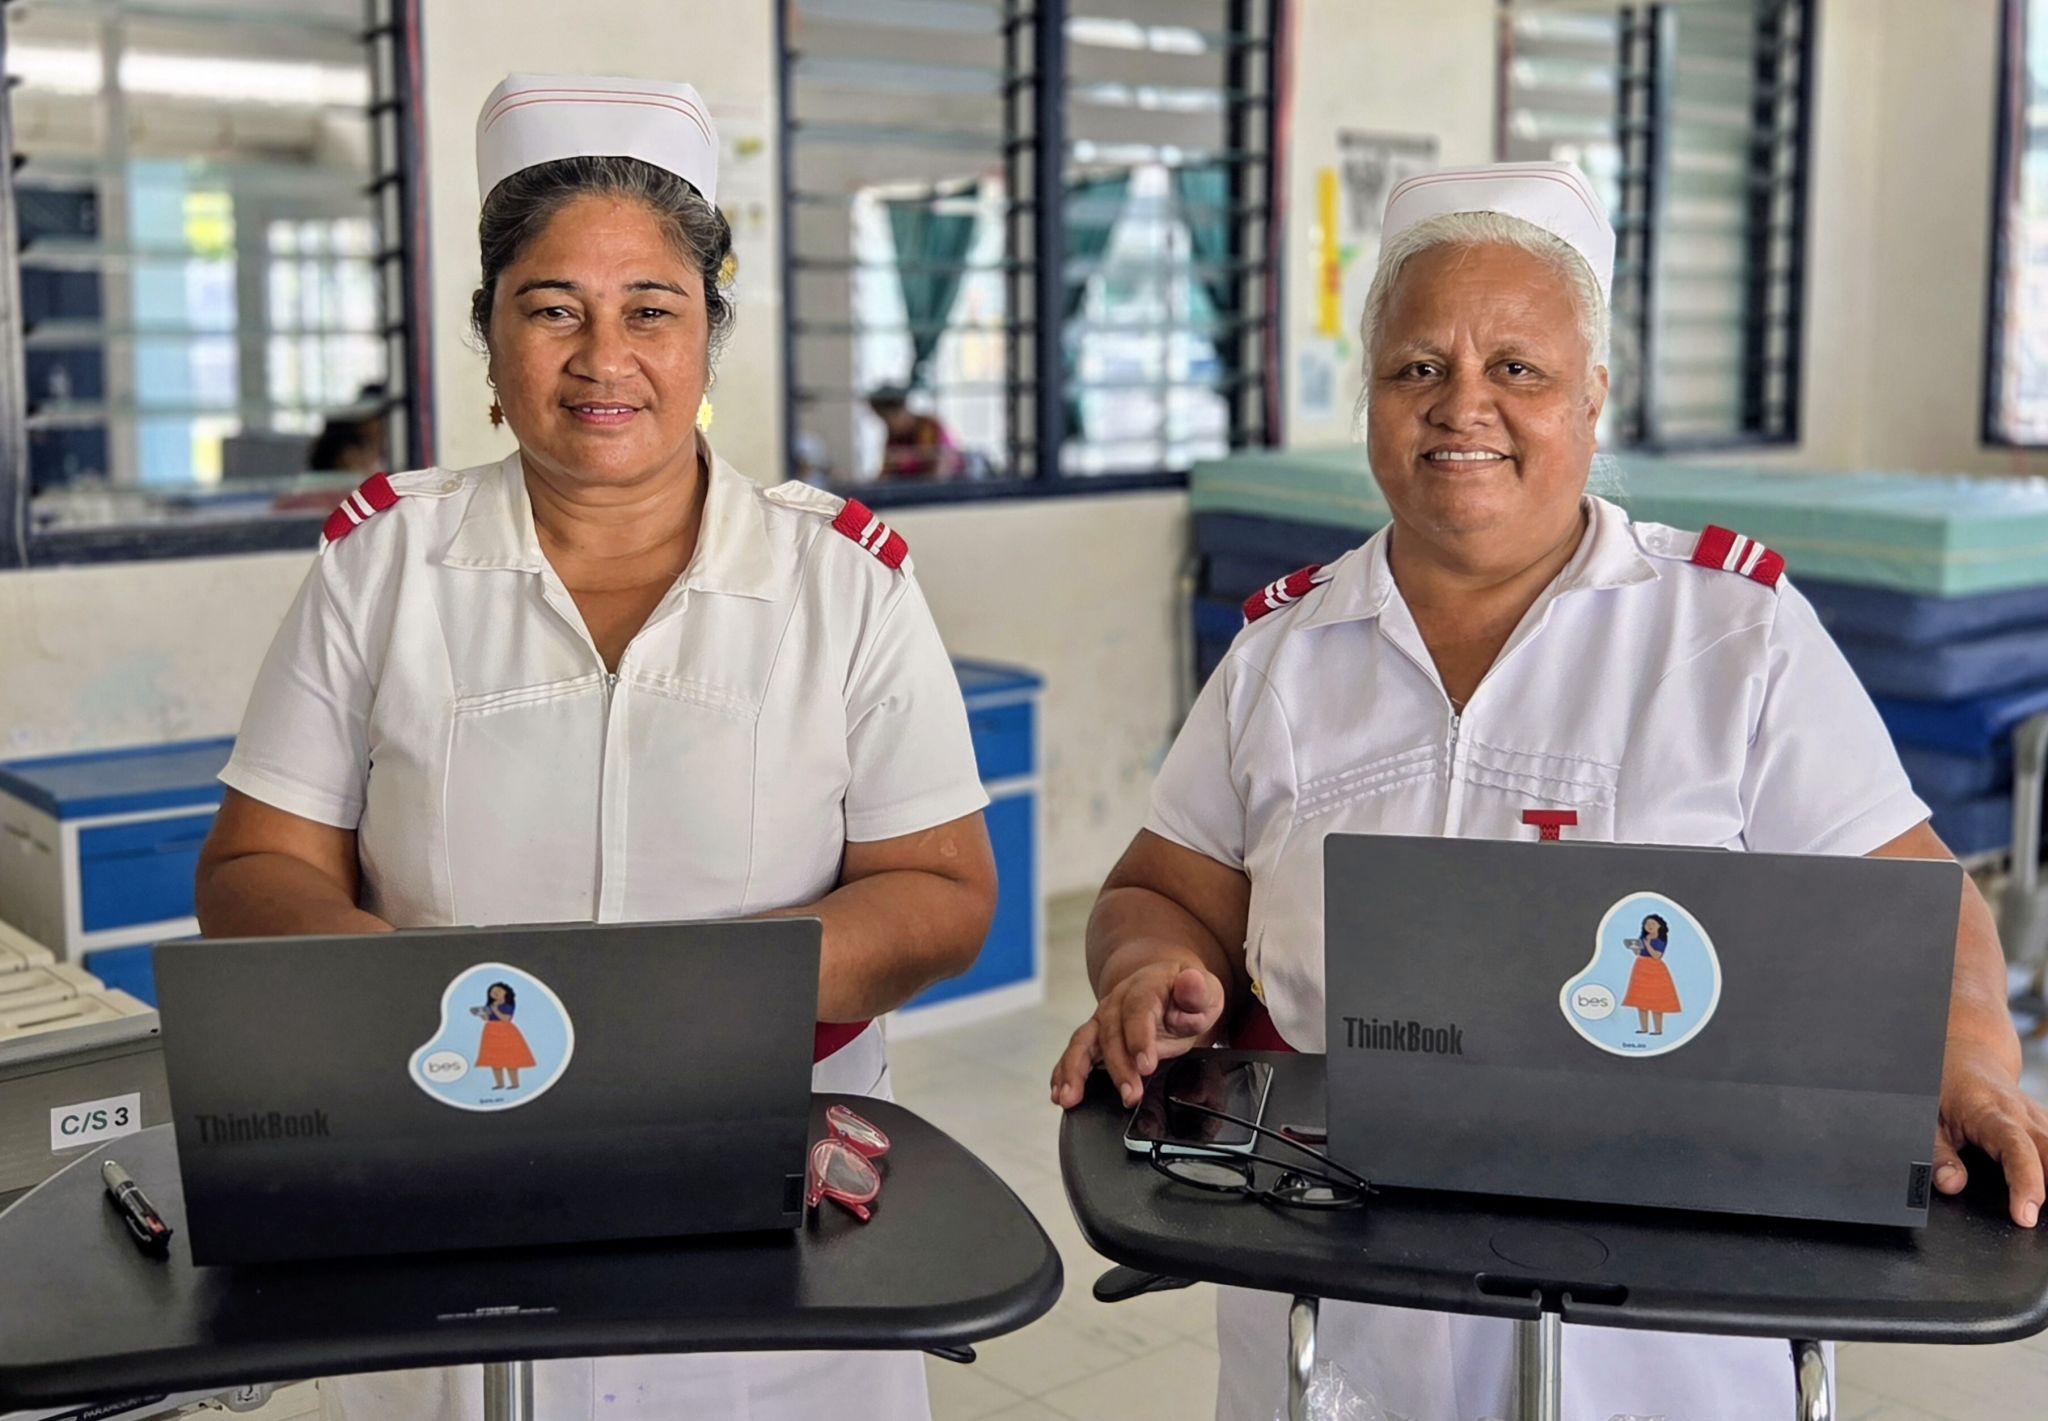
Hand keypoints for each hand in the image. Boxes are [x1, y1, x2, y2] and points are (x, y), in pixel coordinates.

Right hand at [1049, 962, 1226, 1109]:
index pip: (1138, 1009)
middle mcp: (1117, 1002)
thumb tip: (1191, 982)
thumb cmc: (1187, 997)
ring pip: (1083, 1043)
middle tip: (1129, 1096)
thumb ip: (1199, 992)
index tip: (1146, 1065)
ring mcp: (1102, 1019)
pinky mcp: (1094, 1038)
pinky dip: (1064, 1073)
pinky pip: (1075, 1054)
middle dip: (1117, 1067)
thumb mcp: (1205, 991)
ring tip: (1070, 1097)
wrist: (1165, 989)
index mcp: (1146, 987)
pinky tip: (1060, 1094)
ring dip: (1075, 1071)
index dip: (1139, 1037)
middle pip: (1110, 1033)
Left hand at [1934, 1038, 2047, 1227]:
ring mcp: (2038, 1118)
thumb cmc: (1943, 1089)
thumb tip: (1952, 1185)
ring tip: (2046, 1211)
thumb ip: (1937, 1154)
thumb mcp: (1927, 1119)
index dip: (2025, 1182)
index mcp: (1989, 1112)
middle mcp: (2021, 1114)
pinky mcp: (2045, 1124)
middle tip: (2038, 1221)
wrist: (1966, 1057)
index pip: (2016, 1148)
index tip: (2026, 1215)